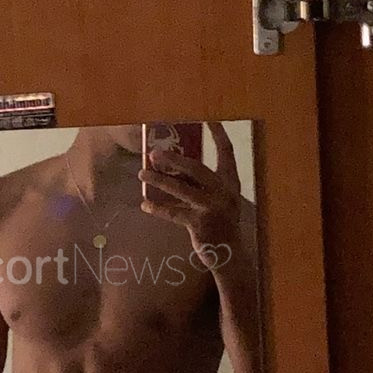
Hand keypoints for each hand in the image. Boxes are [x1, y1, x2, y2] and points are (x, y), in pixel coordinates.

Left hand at [138, 122, 241, 271]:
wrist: (229, 254)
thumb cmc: (219, 224)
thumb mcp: (216, 200)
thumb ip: (200, 185)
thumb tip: (170, 169)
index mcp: (230, 183)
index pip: (227, 152)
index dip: (218, 135)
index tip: (210, 119)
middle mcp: (224, 192)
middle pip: (196, 168)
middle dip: (173, 158)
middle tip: (153, 153)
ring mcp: (212, 208)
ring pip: (181, 189)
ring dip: (159, 180)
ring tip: (142, 174)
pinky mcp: (200, 224)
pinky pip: (174, 212)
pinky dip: (157, 208)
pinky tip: (145, 205)